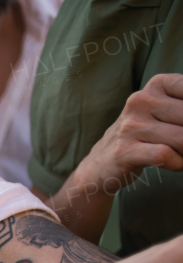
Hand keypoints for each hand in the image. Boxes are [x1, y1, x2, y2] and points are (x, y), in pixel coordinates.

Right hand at [80, 73, 182, 190]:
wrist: (102, 163)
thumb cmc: (144, 135)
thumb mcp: (165, 111)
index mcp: (156, 85)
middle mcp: (141, 101)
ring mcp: (131, 126)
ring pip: (182, 138)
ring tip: (182, 155)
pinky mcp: (125, 150)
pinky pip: (165, 155)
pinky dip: (178, 163)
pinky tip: (173, 163)